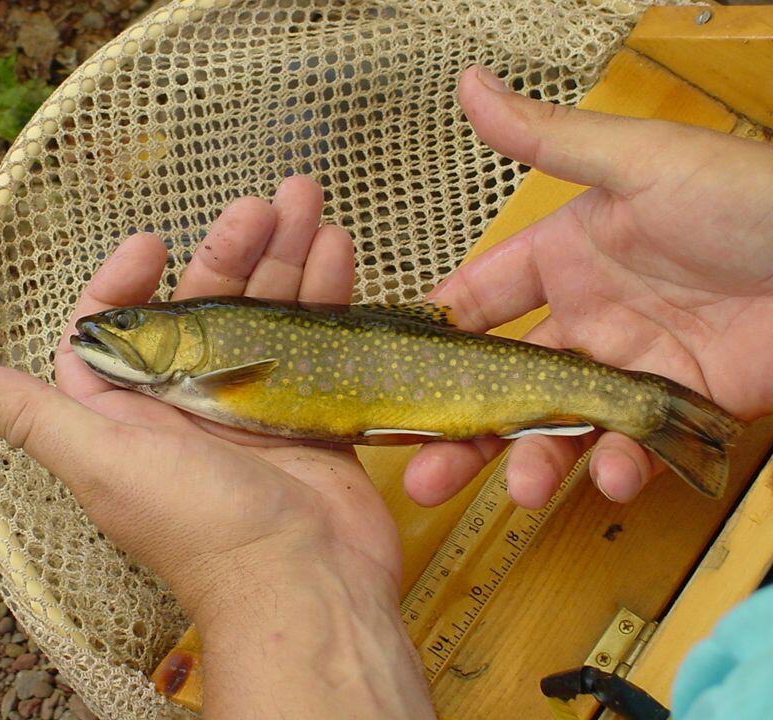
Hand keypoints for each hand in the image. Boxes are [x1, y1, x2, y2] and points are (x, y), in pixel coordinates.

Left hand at [0, 176, 434, 719]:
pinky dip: (325, 297)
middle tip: (262, 203)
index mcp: (133, 412)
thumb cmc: (198, 527)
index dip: (123, 280)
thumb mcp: (105, 463)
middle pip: (205, 306)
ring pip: (266, 314)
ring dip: (285, 256)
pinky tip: (337, 249)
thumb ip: (34, 417)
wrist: (305, 584)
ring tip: (307, 200)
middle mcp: (191, 404)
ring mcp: (255, 406)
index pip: (115, 329)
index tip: (151, 243)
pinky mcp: (309, 412)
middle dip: (231, 250)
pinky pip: (315, 342)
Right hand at [404, 65, 772, 508]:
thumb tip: (472, 86)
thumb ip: (548, 138)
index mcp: (566, 258)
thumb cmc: (748, 198)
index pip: (480, 301)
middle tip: (426, 470)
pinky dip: (620, 467)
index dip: (439, 337)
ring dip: (531, 462)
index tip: (398, 373)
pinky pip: (632, 448)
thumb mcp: (638, 163)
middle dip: (464, 429)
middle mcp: (587, 318)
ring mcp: (628, 368)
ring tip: (518, 487)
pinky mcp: (676, 409)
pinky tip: (615, 473)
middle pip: (505, 383)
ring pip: (558, 427)